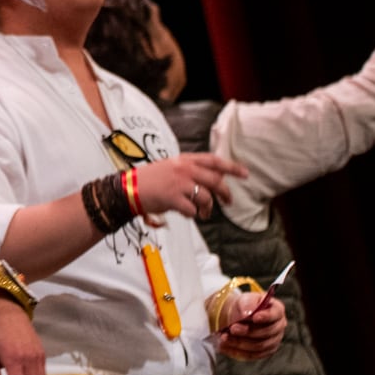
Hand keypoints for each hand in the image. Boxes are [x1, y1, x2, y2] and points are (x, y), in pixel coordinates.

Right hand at [132, 153, 247, 223]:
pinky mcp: (173, 198)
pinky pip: (192, 210)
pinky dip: (192, 214)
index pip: (214, 161)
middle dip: (225, 193)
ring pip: (206, 198)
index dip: (232, 167)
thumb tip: (214, 177)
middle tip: (228, 202)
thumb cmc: (151, 179)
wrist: (129, 188)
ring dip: (207, 209)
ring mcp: (179, 184)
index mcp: (185, 160)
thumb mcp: (172, 167)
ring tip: (203, 213)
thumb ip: (192, 170)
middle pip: (215, 181)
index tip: (245, 173)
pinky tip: (184, 212)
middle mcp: (184, 170)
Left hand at [215, 289, 287, 359]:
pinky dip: (237, 351)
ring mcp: (274, 341)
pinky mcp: (265, 352)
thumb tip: (247, 313)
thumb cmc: (245, 305)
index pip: (275, 314)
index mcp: (277, 310)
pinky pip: (252, 355)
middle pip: (267, 332)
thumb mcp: (245, 299)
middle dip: (248, 331)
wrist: (238, 315)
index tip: (254, 317)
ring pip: (259, 346)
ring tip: (224, 337)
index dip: (266, 317)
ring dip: (240, 343)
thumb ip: (247, 304)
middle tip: (232, 328)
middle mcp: (279, 327)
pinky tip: (224, 346)